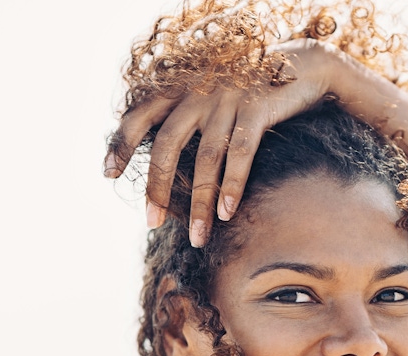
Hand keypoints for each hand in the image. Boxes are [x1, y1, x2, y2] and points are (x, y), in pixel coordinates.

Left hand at [104, 41, 338, 246]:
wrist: (300, 65)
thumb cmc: (250, 92)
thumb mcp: (212, 97)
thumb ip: (187, 118)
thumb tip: (163, 161)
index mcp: (182, 89)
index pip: (140, 115)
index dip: (121, 143)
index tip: (108, 174)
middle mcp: (199, 92)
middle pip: (167, 144)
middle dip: (157, 187)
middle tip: (152, 223)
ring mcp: (228, 99)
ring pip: (205, 158)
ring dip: (199, 202)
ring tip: (198, 237)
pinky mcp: (257, 107)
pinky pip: (241, 152)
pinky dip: (232, 185)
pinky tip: (227, 213)